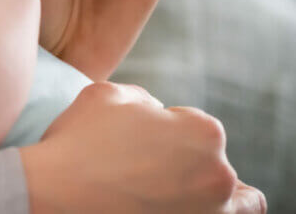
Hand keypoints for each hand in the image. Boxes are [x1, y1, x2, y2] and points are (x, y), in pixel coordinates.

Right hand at [20, 82, 266, 213]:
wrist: (54, 194)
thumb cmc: (78, 142)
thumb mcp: (107, 94)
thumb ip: (144, 99)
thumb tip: (155, 115)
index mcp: (203, 132)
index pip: (193, 125)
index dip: (162, 130)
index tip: (135, 143)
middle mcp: (219, 175)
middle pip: (211, 162)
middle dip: (183, 162)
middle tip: (143, 169)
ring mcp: (210, 213)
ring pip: (240, 201)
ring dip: (215, 193)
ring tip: (175, 191)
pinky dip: (213, 211)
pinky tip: (185, 206)